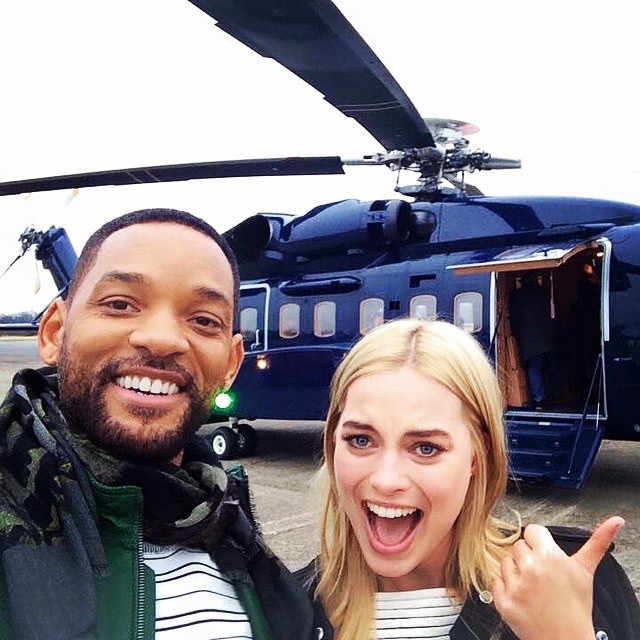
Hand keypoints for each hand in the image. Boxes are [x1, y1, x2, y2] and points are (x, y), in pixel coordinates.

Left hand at [491, 516, 623, 639]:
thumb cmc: (576, 606)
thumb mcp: (586, 570)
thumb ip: (597, 542)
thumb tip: (615, 521)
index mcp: (549, 556)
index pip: (532, 530)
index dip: (539, 542)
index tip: (545, 554)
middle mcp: (530, 568)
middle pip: (518, 546)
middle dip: (528, 558)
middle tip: (542, 575)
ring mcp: (515, 585)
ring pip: (505, 562)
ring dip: (515, 572)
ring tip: (533, 587)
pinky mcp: (504, 601)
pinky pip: (495, 581)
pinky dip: (504, 588)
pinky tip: (521, 596)